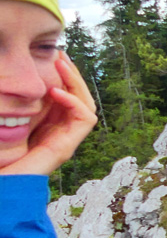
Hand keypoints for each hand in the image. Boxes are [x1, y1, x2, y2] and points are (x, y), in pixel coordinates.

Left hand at [0, 52, 96, 175]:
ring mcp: (66, 140)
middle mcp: (61, 132)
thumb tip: (17, 82)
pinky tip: (56, 91)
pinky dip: (74, 102)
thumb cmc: (1, 156)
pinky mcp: (66, 147)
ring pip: (87, 106)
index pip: (68, 97)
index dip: (66, 76)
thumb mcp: (9, 122)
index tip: (55, 56)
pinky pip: (84, 119)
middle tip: (61, 55)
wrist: (1, 182)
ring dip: (77, 84)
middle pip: (81, 98)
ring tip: (62, 66)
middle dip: (73, 75)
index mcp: (49, 126)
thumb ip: (17, 107)